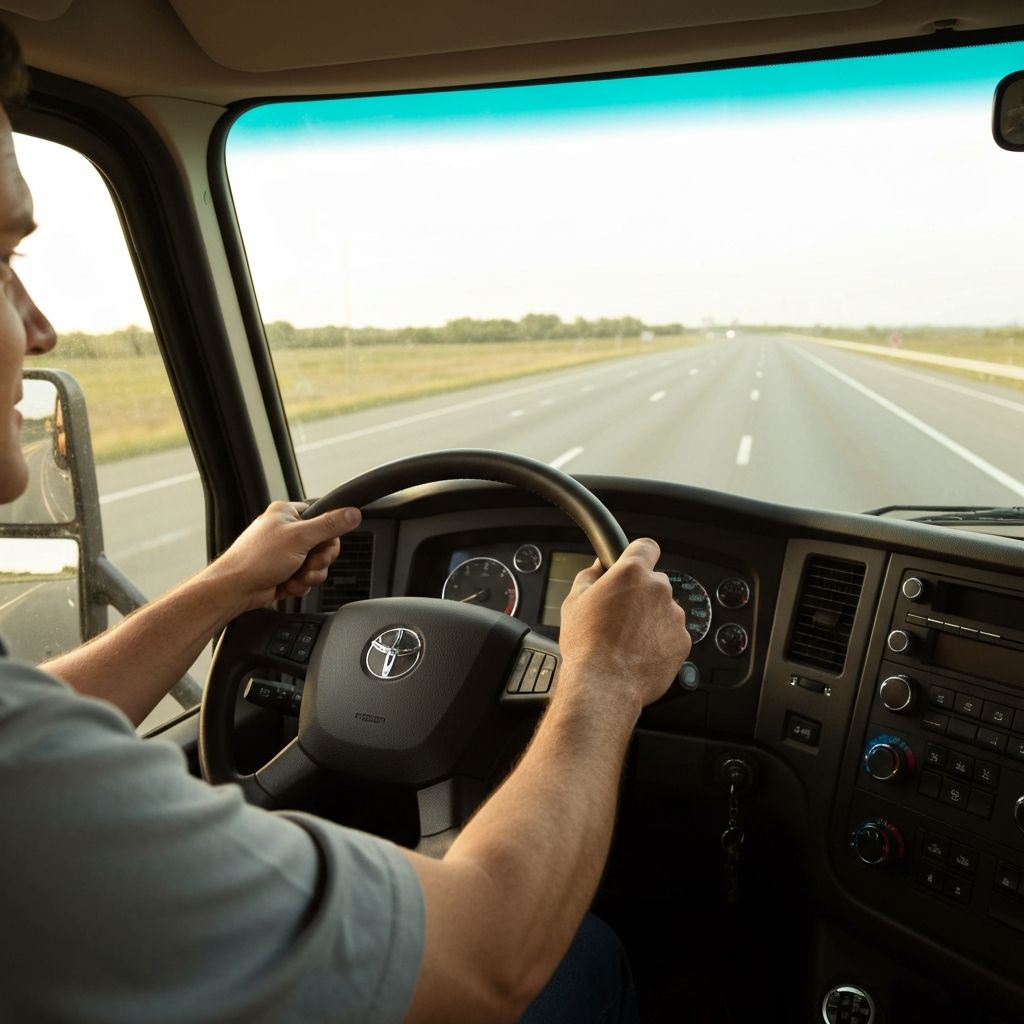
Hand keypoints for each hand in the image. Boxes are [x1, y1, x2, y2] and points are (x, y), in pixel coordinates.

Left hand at [208, 500, 361, 611]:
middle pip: (323, 545)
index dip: (328, 536)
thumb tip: (353, 513)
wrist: (236, 589)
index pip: (324, 519)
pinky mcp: (284, 571)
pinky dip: (300, 583)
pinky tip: (288, 584)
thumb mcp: (300, 537)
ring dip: (310, 574)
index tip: (323, 546)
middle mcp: (286, 531)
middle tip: (309, 564)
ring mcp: (285, 553)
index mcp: (288, 513)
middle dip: (318, 560)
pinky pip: (306, 577)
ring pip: (316, 564)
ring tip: (296, 576)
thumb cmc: (257, 559)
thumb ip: (330, 525)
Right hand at [557, 538, 690, 709]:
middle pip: (655, 582)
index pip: (646, 547)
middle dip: (641, 594)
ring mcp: (674, 616)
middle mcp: (658, 589)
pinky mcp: (683, 641)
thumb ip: (589, 576)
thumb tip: (598, 568)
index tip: (633, 564)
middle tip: (620, 614)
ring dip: (651, 619)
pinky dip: (660, 641)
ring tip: (628, 640)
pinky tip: (639, 653)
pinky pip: (672, 634)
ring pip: (664, 610)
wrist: (604, 685)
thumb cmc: (587, 645)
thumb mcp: (574, 602)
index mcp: (632, 573)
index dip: (638, 555)